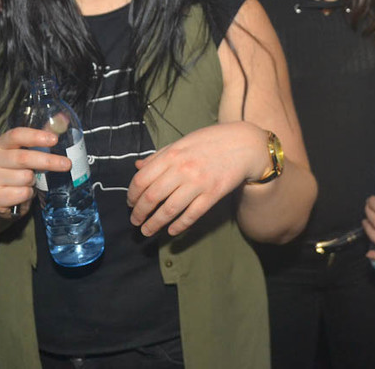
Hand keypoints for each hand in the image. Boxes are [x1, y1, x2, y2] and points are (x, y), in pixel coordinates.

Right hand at [0, 127, 69, 219]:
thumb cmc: (16, 168)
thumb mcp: (26, 151)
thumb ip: (42, 136)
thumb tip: (63, 119)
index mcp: (1, 143)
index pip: (16, 135)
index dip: (36, 136)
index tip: (54, 139)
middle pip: (23, 158)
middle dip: (48, 161)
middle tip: (67, 164)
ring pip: (25, 178)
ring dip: (35, 181)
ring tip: (31, 181)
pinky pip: (22, 194)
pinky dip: (28, 194)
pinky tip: (23, 191)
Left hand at [127, 122, 270, 236]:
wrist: (244, 144)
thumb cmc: (210, 142)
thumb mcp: (181, 143)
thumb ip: (159, 156)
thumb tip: (137, 166)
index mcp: (172, 155)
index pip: (142, 179)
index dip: (132, 195)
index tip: (130, 203)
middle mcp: (182, 169)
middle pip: (152, 197)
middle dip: (139, 213)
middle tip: (135, 221)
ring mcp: (198, 183)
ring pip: (169, 210)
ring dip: (154, 224)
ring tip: (147, 231)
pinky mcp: (213, 195)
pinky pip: (192, 215)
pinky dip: (179, 226)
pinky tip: (171, 231)